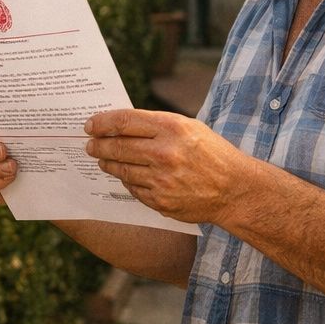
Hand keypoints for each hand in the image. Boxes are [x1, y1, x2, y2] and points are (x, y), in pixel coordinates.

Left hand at [84, 109, 250, 225]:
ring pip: (121, 170)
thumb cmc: (211, 153)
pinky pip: (133, 189)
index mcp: (172, 129)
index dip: (103, 123)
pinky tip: (125, 175)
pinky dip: (127, 181)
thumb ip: (156, 125)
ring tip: (102, 159)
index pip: (125, 121)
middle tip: (89, 144)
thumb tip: (120, 125)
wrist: (235, 190)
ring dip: (107, 163)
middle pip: (117, 147)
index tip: (90, 125)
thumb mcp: (189, 128)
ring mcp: (162, 180)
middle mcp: (165, 154)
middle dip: (98, 145)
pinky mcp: (161, 202)